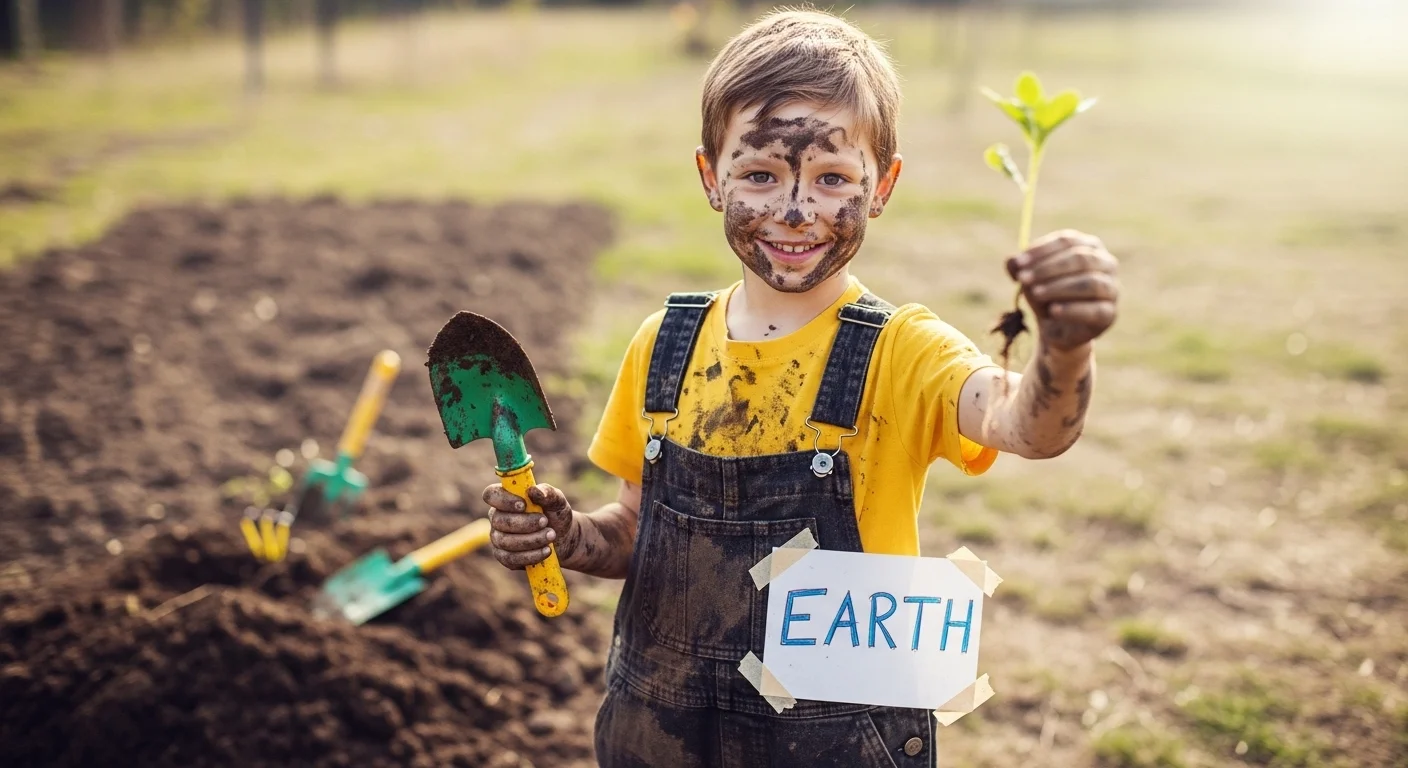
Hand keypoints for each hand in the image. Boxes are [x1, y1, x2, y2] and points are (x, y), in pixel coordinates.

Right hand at [482, 483, 577, 569]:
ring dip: (531, 539)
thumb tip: (534, 490)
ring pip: (505, 541)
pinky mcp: (504, 557)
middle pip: (499, 521)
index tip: (523, 505)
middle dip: (525, 523)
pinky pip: (510, 559)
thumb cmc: (556, 515)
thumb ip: (548, 493)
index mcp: (506, 499)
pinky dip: (531, 555)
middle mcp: (497, 518)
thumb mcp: (557, 501)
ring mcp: (498, 539)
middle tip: (545, 521)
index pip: (491, 495)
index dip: (503, 500)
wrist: (564, 539)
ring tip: (551, 535)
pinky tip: (546, 550)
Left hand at [1007, 229, 1119, 350]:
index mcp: (1089, 246)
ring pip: (1090, 282)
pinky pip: (1094, 310)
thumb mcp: (1030, 279)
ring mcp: (1112, 288)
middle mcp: (1106, 263)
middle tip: (1023, 279)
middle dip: (1048, 268)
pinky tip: (1052, 311)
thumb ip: (1020, 267)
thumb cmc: (1045, 295)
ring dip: (1058, 287)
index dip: (1042, 250)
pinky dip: (1071, 309)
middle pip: (1081, 258)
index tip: (1019, 263)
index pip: (1068, 241)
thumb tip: (1012, 261)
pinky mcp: (1109, 313)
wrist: (1056, 327)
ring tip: (1035, 294)